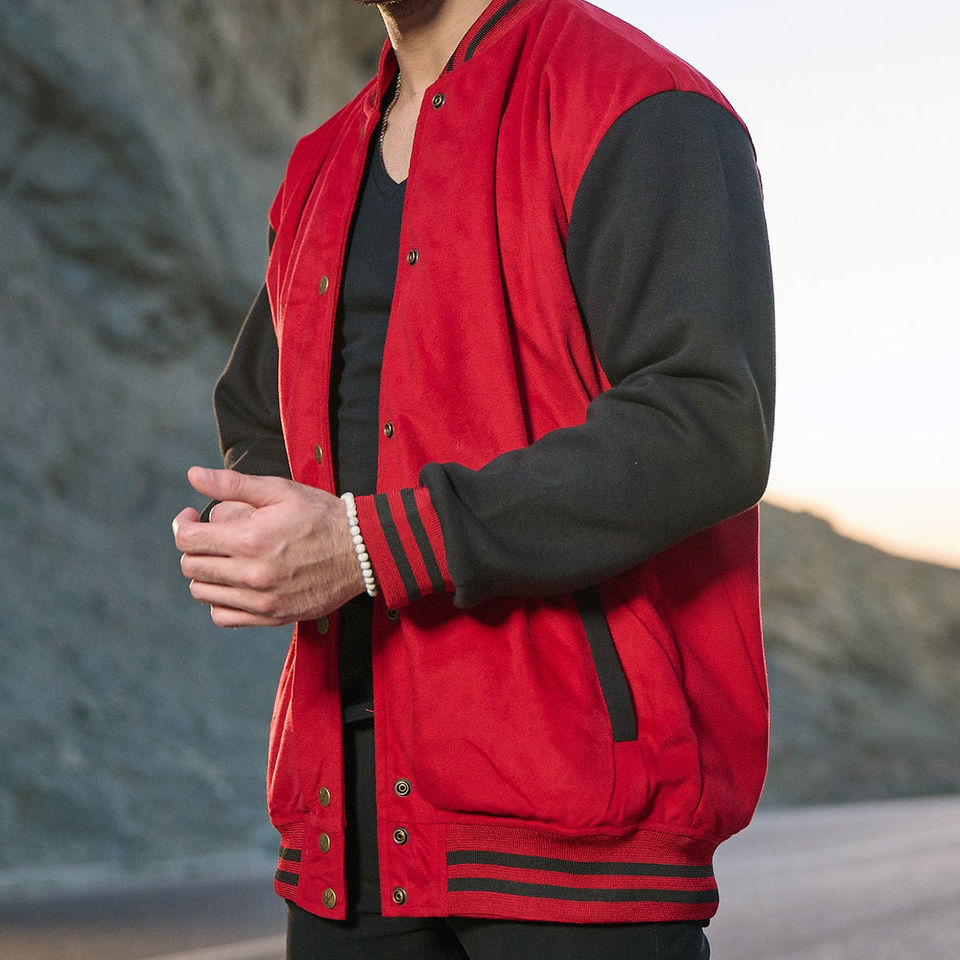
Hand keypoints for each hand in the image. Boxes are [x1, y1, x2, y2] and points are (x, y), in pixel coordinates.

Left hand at [172, 467, 364, 627]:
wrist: (362, 551)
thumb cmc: (321, 516)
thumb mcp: (280, 491)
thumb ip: (233, 484)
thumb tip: (193, 475)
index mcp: (250, 539)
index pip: (188, 539)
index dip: (183, 523)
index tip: (192, 516)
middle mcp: (251, 574)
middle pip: (191, 567)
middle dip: (194, 547)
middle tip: (210, 535)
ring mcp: (261, 600)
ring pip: (202, 593)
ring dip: (205, 574)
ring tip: (225, 558)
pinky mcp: (271, 616)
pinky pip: (223, 617)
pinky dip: (219, 601)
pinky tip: (233, 584)